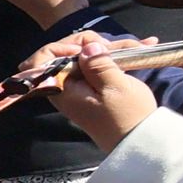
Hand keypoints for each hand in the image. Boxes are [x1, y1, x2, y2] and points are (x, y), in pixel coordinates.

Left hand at [38, 32, 158, 151]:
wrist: (138, 139)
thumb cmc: (127, 117)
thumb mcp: (116, 88)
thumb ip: (98, 65)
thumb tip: (87, 47)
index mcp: (62, 88)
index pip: (42, 59)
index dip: (63, 46)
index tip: (89, 49)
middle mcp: (64, 86)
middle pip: (64, 52)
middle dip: (90, 43)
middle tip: (114, 48)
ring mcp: (78, 86)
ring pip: (84, 55)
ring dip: (108, 48)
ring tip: (139, 45)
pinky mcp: (92, 86)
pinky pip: (96, 64)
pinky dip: (115, 55)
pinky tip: (140, 47)